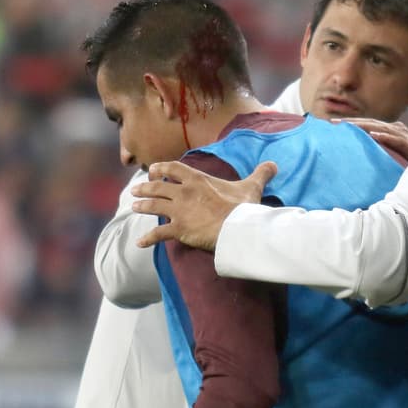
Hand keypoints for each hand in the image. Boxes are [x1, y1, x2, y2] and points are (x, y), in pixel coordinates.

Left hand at [132, 160, 278, 249]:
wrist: (238, 228)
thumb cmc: (243, 207)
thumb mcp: (252, 186)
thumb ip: (260, 173)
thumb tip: (273, 164)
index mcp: (197, 179)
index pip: (172, 169)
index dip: (160, 169)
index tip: (153, 171)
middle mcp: (183, 192)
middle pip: (157, 187)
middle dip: (145, 188)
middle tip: (136, 190)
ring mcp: (179, 211)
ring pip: (153, 206)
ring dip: (142, 207)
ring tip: (133, 208)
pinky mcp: (179, 230)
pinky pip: (158, 234)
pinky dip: (147, 239)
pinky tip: (139, 243)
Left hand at [334, 117, 407, 161]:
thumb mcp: (390, 157)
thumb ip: (378, 152)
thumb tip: (358, 153)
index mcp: (393, 131)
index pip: (369, 124)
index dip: (352, 123)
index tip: (332, 124)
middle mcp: (399, 130)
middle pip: (372, 123)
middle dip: (352, 122)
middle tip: (332, 122)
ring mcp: (406, 137)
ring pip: (382, 128)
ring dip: (364, 126)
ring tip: (347, 126)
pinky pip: (397, 140)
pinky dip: (386, 137)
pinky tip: (374, 135)